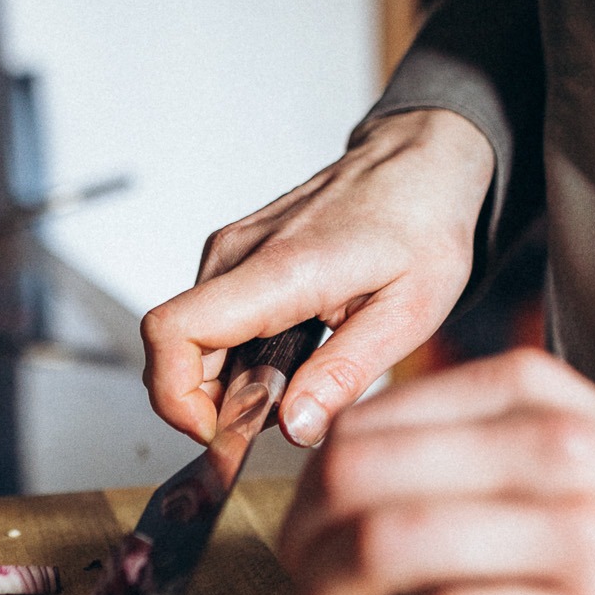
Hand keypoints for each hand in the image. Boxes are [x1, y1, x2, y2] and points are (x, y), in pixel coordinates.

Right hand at [141, 110, 495, 446]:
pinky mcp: (234, 255)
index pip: (174, 332)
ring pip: (188, 337)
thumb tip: (291, 428)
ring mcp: (230, 250)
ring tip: (292, 385)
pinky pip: (207, 319)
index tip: (219, 431)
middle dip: (208, 402)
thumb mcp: (407, 314)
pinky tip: (285, 358)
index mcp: (280, 270)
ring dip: (223, 380)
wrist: (418, 164)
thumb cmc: (421, 225)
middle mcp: (239, 253)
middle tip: (273, 420)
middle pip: (173, 346)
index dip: (176, 397)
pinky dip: (231, 355)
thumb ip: (344, 375)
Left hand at [279, 347, 594, 594]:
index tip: (303, 534)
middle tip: (300, 591)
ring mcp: (566, 531)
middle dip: (297, 547)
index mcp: (529, 395)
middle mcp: (541, 448)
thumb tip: (363, 475)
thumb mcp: (582, 431)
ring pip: (380, 548)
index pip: (362, 424)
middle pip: (351, 481)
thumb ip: (483, 436)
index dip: (304, 489)